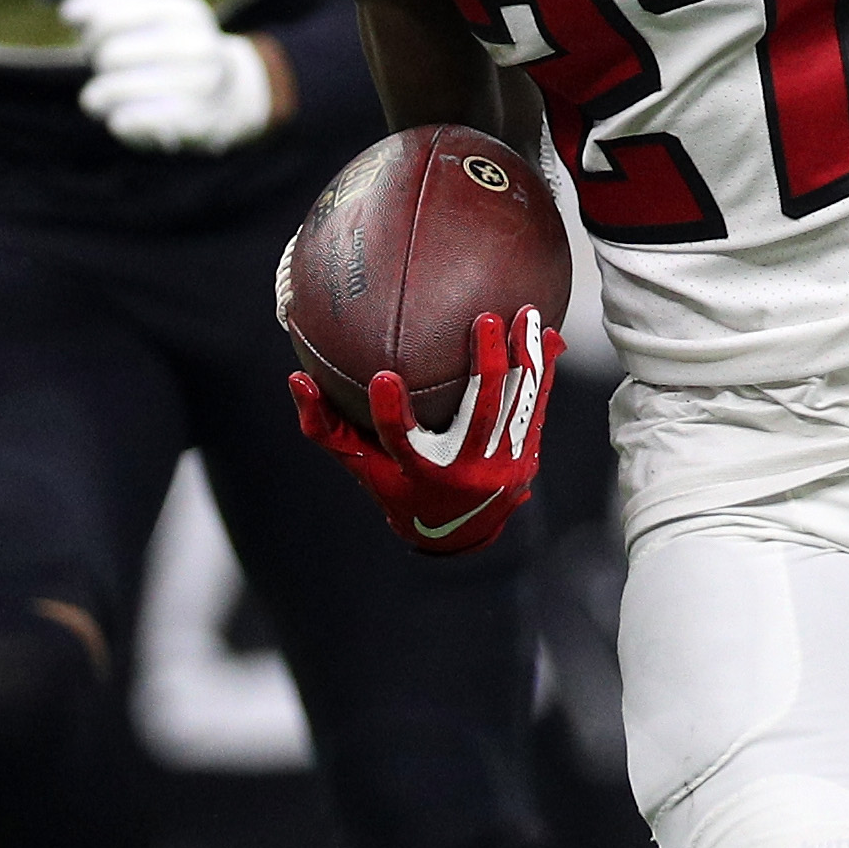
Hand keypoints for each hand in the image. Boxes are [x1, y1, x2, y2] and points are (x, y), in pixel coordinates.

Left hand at [66, 0, 283, 151]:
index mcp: (185, 11)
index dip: (91, 32)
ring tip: (97, 99)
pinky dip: (117, 120)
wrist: (230, 95)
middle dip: (96, 62)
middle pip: (109, 54)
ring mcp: (199, 85)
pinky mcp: (192, 123)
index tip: (92, 40)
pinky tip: (120, 119)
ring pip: (114, 89)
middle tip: (104, 69)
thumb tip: (70, 14)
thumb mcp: (148, 15)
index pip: (110, 19)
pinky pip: (129, 121)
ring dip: (96, 97)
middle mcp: (197, 45)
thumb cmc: (171, 49)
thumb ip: (104, 3)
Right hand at [290, 307, 554, 554]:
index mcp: (420, 473)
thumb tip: (297, 379)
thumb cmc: (398, 485)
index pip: (400, 442)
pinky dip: (544, 373)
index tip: (384, 378)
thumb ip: (325, 426)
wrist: (457, 532)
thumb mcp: (361, 464)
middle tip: (486, 320)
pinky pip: (537, 409)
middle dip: (487, 368)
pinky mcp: (525, 459)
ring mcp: (501, 467)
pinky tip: (551, 336)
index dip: (391, 414)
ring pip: (517, 408)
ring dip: (525, 360)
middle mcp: (465, 472)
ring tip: (526, 315)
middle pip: (479, 417)